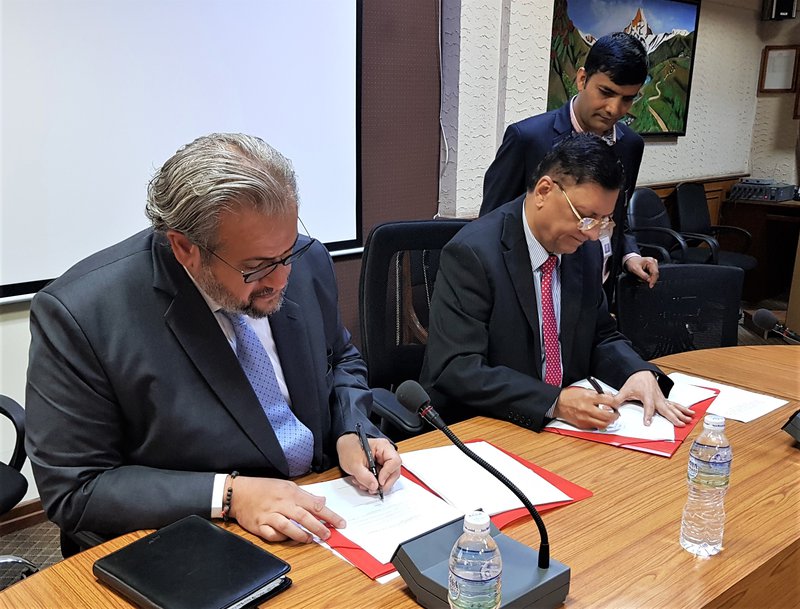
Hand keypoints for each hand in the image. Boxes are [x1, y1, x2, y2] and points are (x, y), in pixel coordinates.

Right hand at [229, 476, 344, 542]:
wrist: (239, 492)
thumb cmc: (264, 488)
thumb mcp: (287, 486)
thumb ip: (305, 495)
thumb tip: (322, 501)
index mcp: (291, 493)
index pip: (314, 504)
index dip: (329, 515)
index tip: (340, 523)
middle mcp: (281, 504)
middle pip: (304, 517)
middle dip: (319, 527)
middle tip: (328, 534)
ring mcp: (270, 515)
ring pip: (288, 527)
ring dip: (301, 535)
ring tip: (310, 539)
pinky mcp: (259, 526)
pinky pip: (272, 535)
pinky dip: (281, 538)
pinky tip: (288, 538)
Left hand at [337, 433, 401, 495]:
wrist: (344, 447)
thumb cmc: (349, 449)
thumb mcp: (354, 464)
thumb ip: (365, 476)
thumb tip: (375, 486)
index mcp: (383, 447)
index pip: (394, 461)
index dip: (388, 473)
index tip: (379, 482)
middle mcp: (386, 453)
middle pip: (394, 471)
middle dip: (384, 483)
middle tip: (374, 489)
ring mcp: (384, 461)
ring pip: (388, 477)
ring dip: (376, 484)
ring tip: (364, 484)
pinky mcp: (380, 467)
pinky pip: (381, 478)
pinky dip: (373, 482)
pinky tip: (363, 482)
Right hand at [553, 387, 619, 429]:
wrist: (558, 403)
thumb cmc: (569, 396)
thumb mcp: (584, 390)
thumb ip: (597, 393)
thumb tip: (609, 396)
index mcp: (589, 397)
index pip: (609, 401)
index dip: (616, 403)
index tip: (616, 404)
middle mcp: (587, 408)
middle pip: (608, 415)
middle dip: (615, 415)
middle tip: (616, 413)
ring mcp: (585, 418)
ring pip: (603, 424)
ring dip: (609, 422)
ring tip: (609, 418)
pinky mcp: (582, 425)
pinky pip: (595, 426)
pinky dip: (599, 424)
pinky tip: (599, 420)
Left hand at [613, 370, 694, 425]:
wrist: (642, 372)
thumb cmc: (635, 381)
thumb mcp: (625, 390)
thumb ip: (617, 399)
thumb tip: (609, 405)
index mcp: (647, 396)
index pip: (648, 407)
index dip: (647, 415)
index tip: (647, 423)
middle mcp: (657, 397)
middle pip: (665, 408)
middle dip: (672, 416)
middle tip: (679, 423)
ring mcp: (662, 398)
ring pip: (673, 406)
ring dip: (681, 413)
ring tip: (688, 420)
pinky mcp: (665, 399)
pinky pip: (675, 404)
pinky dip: (683, 409)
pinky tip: (690, 413)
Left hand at [625, 256, 658, 287]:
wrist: (630, 260)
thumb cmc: (632, 263)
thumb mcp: (636, 270)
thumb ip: (643, 275)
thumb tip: (649, 280)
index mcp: (651, 261)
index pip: (655, 273)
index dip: (653, 280)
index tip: (650, 286)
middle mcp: (654, 262)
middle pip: (655, 274)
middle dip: (649, 279)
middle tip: (641, 280)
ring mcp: (654, 265)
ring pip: (653, 275)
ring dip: (647, 278)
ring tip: (639, 277)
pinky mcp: (652, 267)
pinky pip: (651, 274)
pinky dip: (647, 277)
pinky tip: (641, 276)